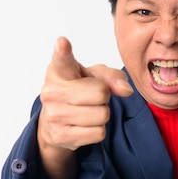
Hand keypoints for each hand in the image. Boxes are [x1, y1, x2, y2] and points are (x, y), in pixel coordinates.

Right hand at [37, 37, 132, 178]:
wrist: (54, 121)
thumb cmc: (77, 90)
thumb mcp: (93, 76)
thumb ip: (111, 76)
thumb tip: (126, 90)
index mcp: (58, 70)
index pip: (62, 60)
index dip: (63, 51)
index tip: (62, 43)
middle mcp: (51, 91)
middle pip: (101, 92)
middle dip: (103, 96)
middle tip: (89, 97)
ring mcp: (54, 115)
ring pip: (102, 115)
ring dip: (101, 114)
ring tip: (87, 110)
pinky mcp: (61, 135)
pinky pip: (98, 133)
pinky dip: (98, 130)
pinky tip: (84, 125)